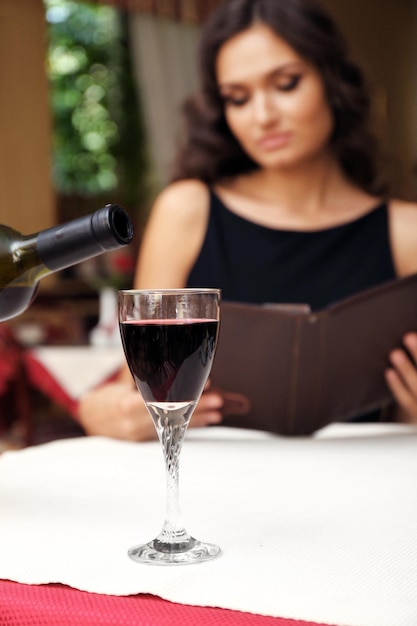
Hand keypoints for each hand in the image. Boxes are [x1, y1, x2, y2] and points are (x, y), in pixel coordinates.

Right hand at [77, 380, 223, 441]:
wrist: (91, 416)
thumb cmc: (110, 391)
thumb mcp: (125, 376)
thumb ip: (145, 367)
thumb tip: (178, 355)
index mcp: (125, 404)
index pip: (162, 399)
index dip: (185, 392)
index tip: (207, 383)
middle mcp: (132, 422)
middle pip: (172, 414)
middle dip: (198, 406)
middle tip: (218, 400)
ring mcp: (138, 434)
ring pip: (173, 424)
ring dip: (198, 417)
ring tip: (218, 411)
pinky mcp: (143, 440)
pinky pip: (170, 432)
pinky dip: (188, 424)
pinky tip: (206, 420)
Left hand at [385, 332, 416, 422]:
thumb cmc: (416, 377)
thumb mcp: (415, 363)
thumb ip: (413, 354)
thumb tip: (408, 333)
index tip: (411, 332)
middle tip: (408, 336)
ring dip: (406, 368)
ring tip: (395, 353)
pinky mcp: (412, 407)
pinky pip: (404, 397)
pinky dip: (397, 385)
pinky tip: (389, 372)